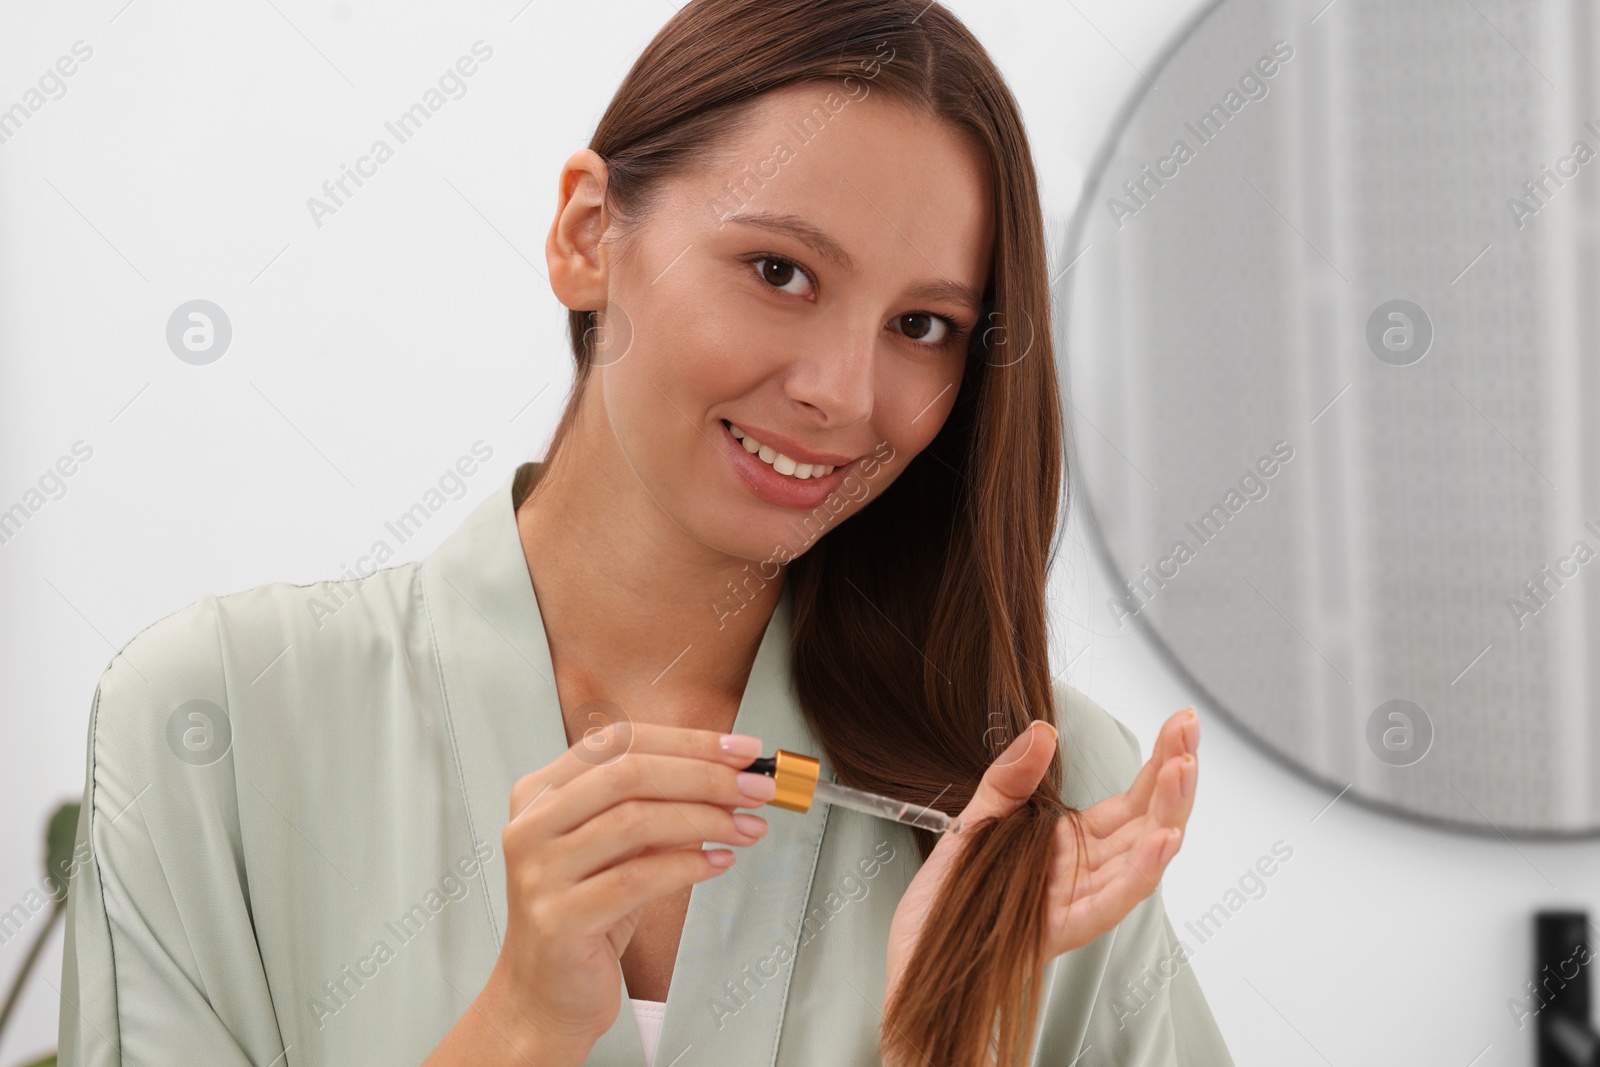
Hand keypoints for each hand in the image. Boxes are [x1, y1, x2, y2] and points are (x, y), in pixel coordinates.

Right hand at [483, 722, 776, 1049]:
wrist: (545, 995)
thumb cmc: (585, 917)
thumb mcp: (620, 850)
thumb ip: (659, 809)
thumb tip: (728, 778)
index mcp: (542, 793)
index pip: (619, 742)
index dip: (688, 741)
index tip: (742, 749)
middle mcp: (532, 825)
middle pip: (628, 774)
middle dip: (704, 775)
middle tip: (754, 787)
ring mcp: (540, 872)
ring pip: (634, 820)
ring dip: (706, 819)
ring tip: (746, 827)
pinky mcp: (559, 918)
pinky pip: (637, 879)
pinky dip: (688, 865)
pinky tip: (718, 863)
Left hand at [885, 707, 1199, 1002]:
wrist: (916, 953)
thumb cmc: (951, 898)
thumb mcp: (976, 821)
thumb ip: (1010, 778)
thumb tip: (1043, 730)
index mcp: (1073, 843)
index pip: (1133, 799)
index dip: (1160, 761)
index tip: (1182, 722)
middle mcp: (1087, 871)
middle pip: (1148, 821)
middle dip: (1174, 775)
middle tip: (1190, 730)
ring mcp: (1080, 900)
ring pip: (1142, 857)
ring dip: (1168, 812)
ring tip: (1184, 769)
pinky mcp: (1064, 927)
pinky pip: (1112, 900)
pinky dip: (1141, 871)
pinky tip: (1164, 838)